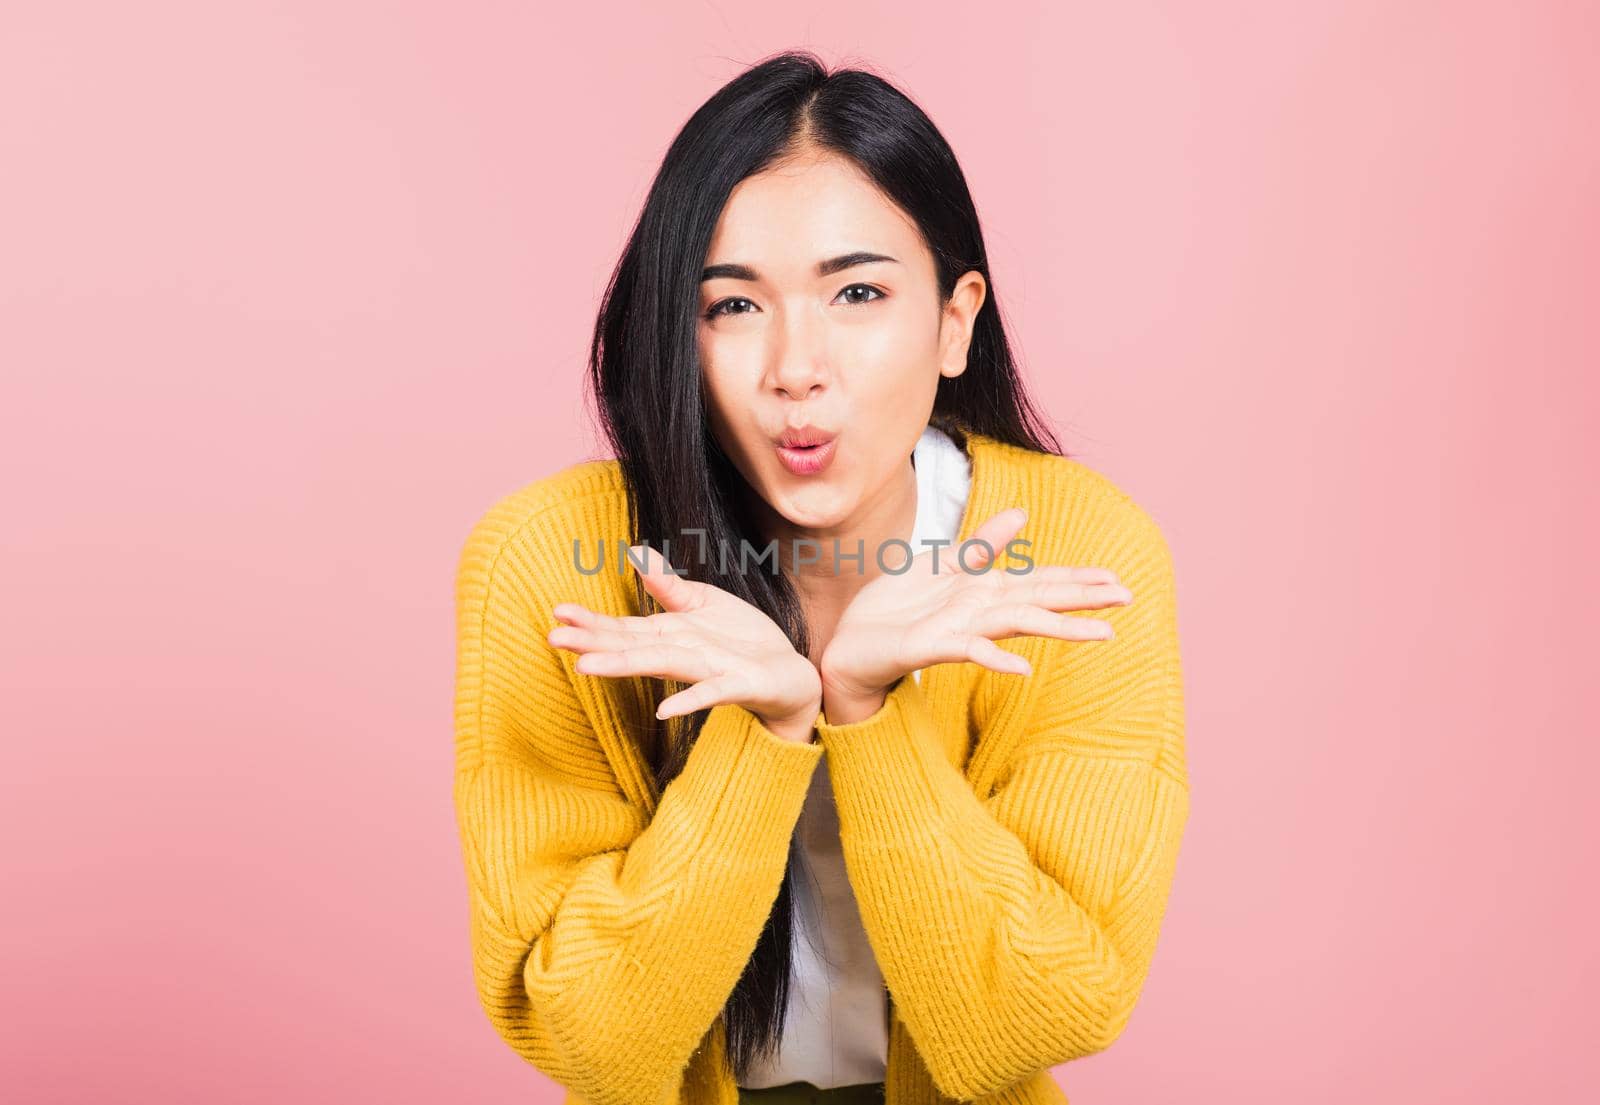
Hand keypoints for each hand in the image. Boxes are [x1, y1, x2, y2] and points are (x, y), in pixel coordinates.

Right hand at [546, 544, 821, 742]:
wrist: (787, 671)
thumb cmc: (740, 640)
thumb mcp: (703, 604)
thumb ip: (668, 585)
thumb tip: (637, 553)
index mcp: (669, 635)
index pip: (622, 628)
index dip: (591, 621)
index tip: (557, 614)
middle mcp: (680, 655)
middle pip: (631, 647)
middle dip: (592, 644)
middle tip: (553, 640)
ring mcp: (706, 672)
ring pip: (660, 666)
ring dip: (623, 667)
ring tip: (587, 667)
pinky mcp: (736, 686)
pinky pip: (711, 693)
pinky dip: (688, 702)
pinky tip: (664, 711)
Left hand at [817, 507, 1132, 717]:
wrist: (849, 647)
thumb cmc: (895, 611)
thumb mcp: (939, 566)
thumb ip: (981, 545)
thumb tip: (1021, 515)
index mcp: (983, 592)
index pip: (1039, 582)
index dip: (1076, 579)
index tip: (1116, 579)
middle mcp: (979, 613)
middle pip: (1039, 601)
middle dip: (1082, 599)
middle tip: (1127, 599)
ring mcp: (959, 632)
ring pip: (1017, 624)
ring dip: (1059, 629)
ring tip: (1102, 633)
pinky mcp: (931, 647)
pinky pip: (968, 651)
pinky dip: (996, 658)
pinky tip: (1024, 668)